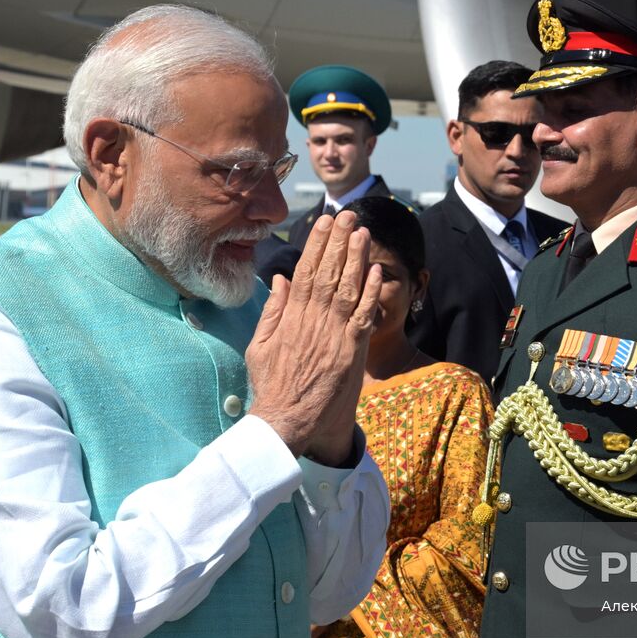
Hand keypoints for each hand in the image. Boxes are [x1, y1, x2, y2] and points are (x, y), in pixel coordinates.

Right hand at [247, 211, 382, 462]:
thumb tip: (281, 278)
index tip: (325, 222)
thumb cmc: (272, 386)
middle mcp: (312, 321)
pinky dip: (371, 292)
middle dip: (339, 242)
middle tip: (349, 216)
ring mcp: (332, 335)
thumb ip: (273, 311)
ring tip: (363, 232)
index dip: (317, 244)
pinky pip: (363, 316)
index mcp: (291, 317)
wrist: (286, 422)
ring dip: (356, 258)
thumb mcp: (261, 346)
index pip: (306, 272)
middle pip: (329, 273)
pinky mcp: (350, 352)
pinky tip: (376, 270)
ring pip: (347, 289)